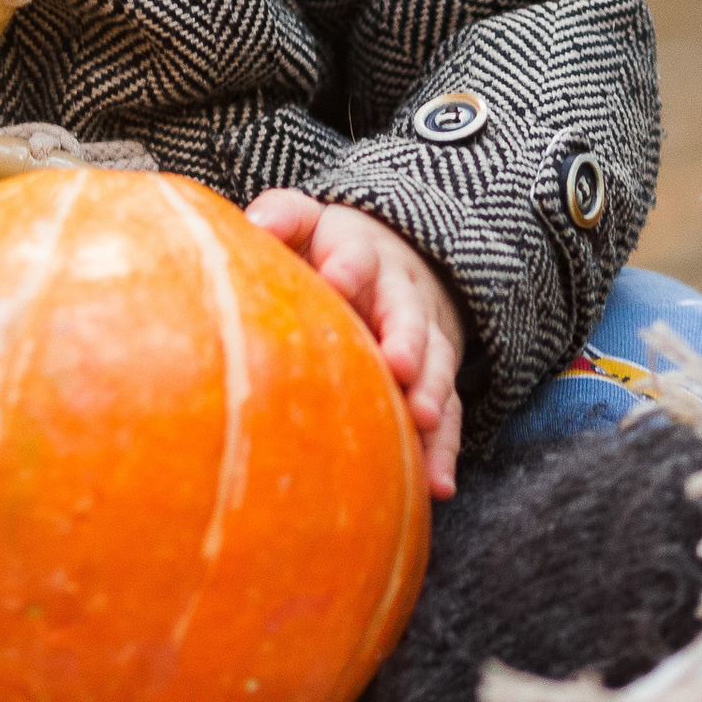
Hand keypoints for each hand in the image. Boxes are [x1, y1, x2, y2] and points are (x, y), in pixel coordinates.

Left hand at [244, 190, 465, 498]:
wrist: (392, 263)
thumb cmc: (325, 250)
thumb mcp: (304, 223)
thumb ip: (283, 218)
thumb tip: (254, 224)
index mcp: (358, 250)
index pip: (355, 250)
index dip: (348, 265)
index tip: (336, 279)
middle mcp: (397, 292)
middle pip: (405, 311)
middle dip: (404, 336)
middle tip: (397, 362)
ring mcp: (422, 337)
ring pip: (434, 363)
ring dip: (430, 390)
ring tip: (420, 417)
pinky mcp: (434, 378)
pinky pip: (447, 413)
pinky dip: (444, 448)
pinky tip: (436, 484)